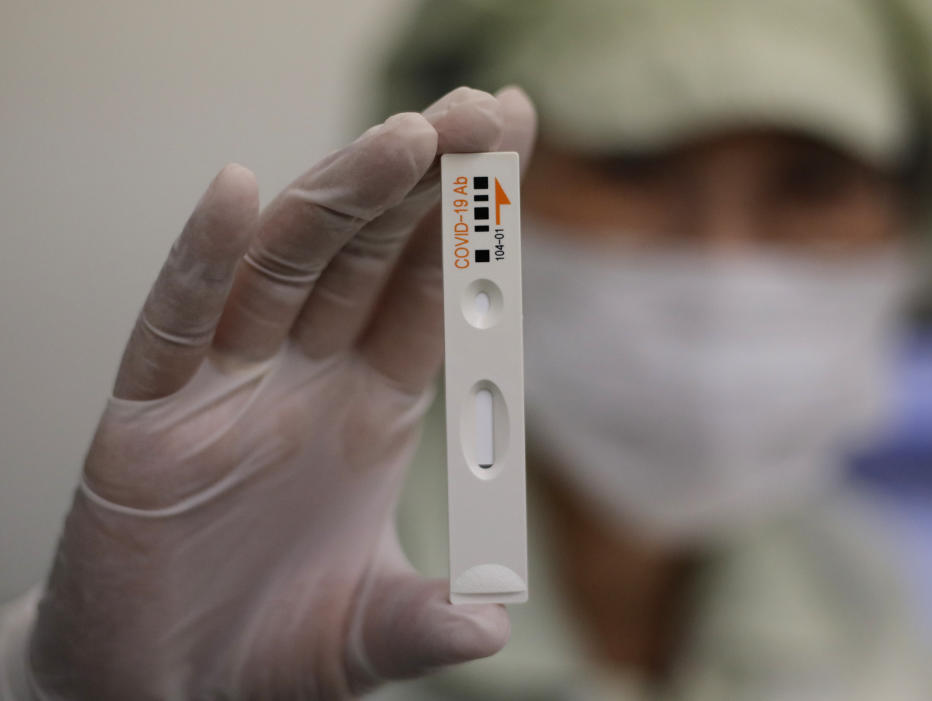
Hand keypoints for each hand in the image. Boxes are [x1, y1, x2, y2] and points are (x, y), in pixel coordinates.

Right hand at [24, 86, 536, 699]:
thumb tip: (493, 624)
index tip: (516, 145)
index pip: (431, 295)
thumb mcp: (366, 635)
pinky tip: (239, 196)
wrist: (160, 689)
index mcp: (369, 410)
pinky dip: (202, 261)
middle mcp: (303, 380)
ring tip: (409, 137)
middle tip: (482, 112)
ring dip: (343, 199)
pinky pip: (174, 324)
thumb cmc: (266, 650)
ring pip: (286, 269)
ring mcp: (224, 390)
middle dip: (427, 185)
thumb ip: (427, 623)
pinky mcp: (146, 418)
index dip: (475, 228)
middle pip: (371, 258)